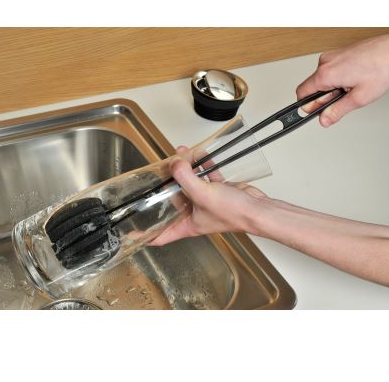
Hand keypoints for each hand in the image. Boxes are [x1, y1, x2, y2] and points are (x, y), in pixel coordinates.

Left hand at [150, 146, 266, 245]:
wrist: (257, 209)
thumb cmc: (235, 214)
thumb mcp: (203, 195)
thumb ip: (185, 178)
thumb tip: (175, 164)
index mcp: (187, 224)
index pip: (160, 235)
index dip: (144, 235)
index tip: (131, 232)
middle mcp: (194, 214)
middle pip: (174, 198)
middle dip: (169, 181)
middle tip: (165, 166)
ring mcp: (206, 202)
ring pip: (190, 183)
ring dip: (187, 168)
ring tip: (184, 154)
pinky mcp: (217, 191)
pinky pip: (205, 177)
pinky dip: (204, 167)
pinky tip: (203, 157)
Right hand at [296, 32, 388, 126]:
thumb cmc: (382, 68)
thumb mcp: (359, 98)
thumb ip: (337, 111)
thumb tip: (324, 120)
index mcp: (326, 73)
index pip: (302, 94)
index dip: (308, 107)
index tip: (315, 113)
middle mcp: (325, 62)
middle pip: (312, 88)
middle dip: (325, 98)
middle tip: (343, 100)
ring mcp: (331, 56)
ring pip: (322, 80)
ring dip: (333, 88)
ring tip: (353, 87)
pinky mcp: (338, 53)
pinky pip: (330, 71)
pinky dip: (338, 79)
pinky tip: (353, 79)